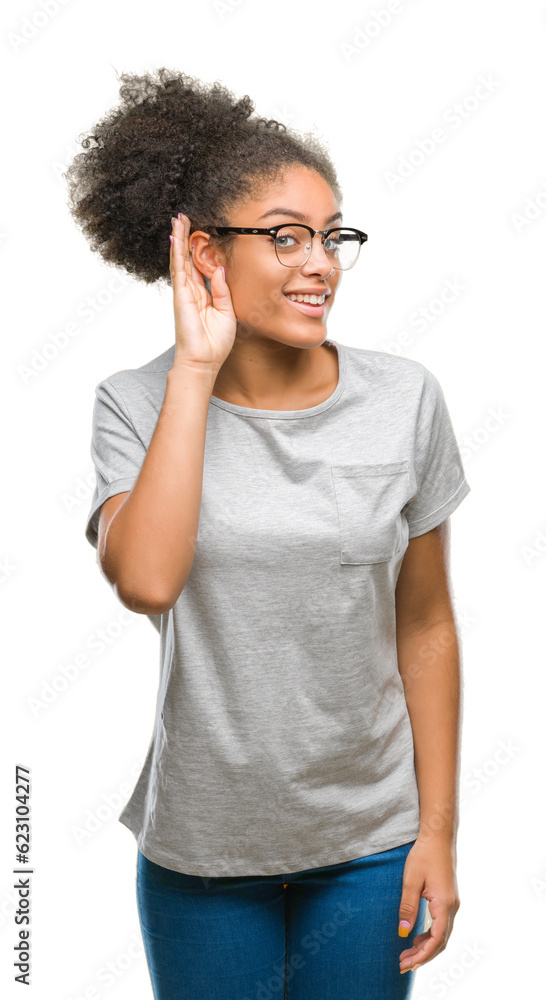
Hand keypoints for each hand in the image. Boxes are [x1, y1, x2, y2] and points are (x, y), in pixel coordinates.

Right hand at [169, 214, 236, 373]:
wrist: (203, 362)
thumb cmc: (214, 344)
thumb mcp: (227, 313)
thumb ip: (223, 290)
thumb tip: (220, 269)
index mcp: (203, 296)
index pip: (199, 268)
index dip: (198, 251)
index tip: (199, 234)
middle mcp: (191, 292)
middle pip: (187, 259)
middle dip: (185, 238)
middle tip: (183, 218)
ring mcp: (184, 292)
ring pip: (180, 259)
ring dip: (178, 238)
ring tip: (177, 219)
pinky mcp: (181, 295)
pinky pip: (178, 268)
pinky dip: (176, 252)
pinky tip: (174, 236)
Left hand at [397, 835, 459, 974]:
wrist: (438, 836)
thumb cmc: (424, 855)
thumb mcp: (411, 880)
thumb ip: (408, 906)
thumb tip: (403, 932)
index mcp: (444, 904)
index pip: (436, 940)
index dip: (422, 955)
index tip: (406, 964)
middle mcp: (452, 907)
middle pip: (440, 942)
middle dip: (422, 956)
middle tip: (402, 964)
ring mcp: (452, 903)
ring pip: (442, 934)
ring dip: (426, 947)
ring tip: (406, 954)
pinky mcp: (448, 899)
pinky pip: (441, 924)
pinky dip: (430, 936)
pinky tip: (416, 937)